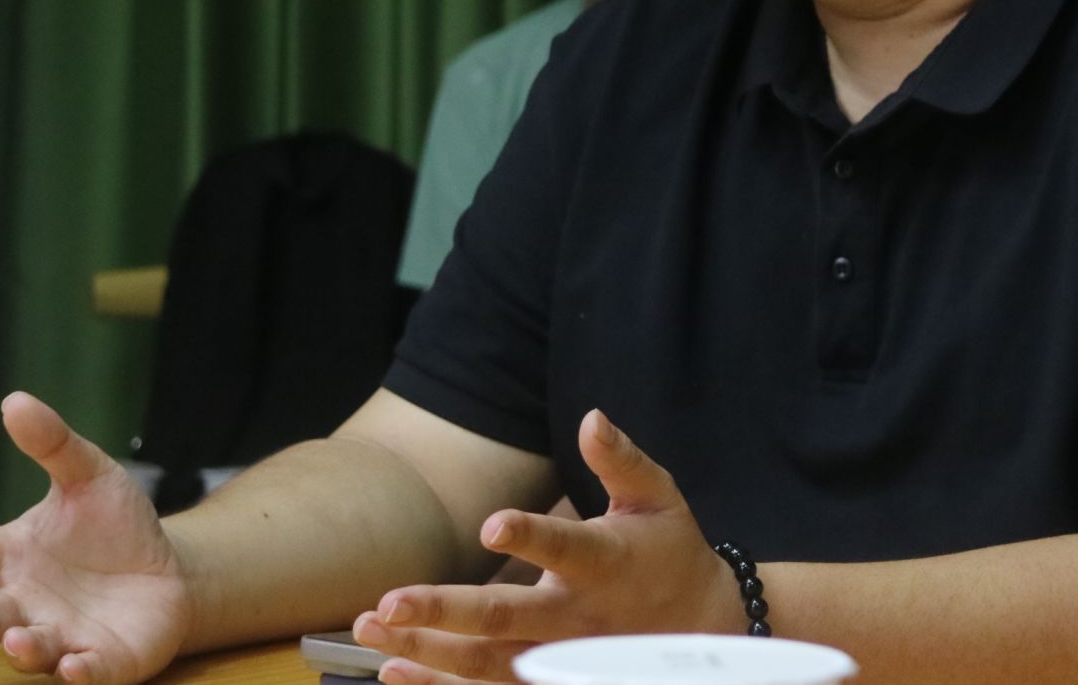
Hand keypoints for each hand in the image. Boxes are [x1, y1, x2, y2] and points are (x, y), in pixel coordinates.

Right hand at [0, 392, 189, 683]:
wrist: (167, 575)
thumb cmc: (115, 528)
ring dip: (23, 646)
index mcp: (12, 556)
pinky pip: (87, 671)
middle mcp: (26, 602)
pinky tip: (76, 666)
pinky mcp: (102, 660)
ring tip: (18, 639)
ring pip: (32, 648)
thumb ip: (53, 444)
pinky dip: (80, 672)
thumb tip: (16, 399)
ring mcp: (62, 635)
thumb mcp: (89, 476)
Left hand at [353, 410, 741, 683]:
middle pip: (504, 618)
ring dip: (427, 651)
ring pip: (487, 664)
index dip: (530, 537)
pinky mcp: (548, 680)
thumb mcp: (657, 497)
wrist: (704, 627)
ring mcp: (560, 659)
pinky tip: (394, 669)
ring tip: (373, 630)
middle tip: (388, 605)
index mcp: (605, 562)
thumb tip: (591, 418)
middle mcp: (577, 617)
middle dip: (443, 613)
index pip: (564, 547)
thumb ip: (621, 461)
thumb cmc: (669, 550)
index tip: (491, 525)